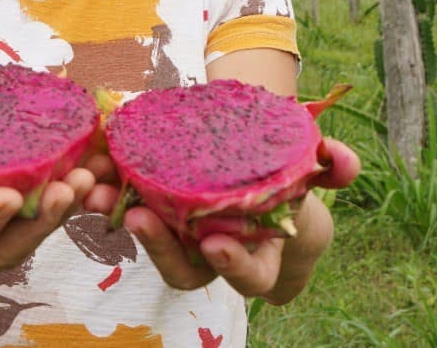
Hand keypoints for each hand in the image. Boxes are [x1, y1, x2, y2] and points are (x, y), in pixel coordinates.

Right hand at [0, 112, 96, 270]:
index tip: (11, 197)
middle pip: (7, 247)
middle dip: (41, 222)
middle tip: (69, 187)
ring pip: (36, 233)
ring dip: (67, 209)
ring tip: (90, 174)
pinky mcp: (24, 210)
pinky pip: (52, 209)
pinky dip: (78, 190)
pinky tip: (98, 161)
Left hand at [84, 138, 359, 299]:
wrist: (259, 168)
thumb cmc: (289, 178)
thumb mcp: (312, 169)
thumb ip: (332, 166)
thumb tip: (345, 162)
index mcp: (258, 253)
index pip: (246, 274)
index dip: (233, 262)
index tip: (215, 241)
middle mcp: (213, 253)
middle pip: (183, 268)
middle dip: (159, 246)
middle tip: (138, 219)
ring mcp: (179, 234)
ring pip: (147, 241)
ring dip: (119, 217)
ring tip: (99, 192)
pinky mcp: (151, 207)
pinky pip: (125, 208)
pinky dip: (106, 190)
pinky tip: (90, 168)